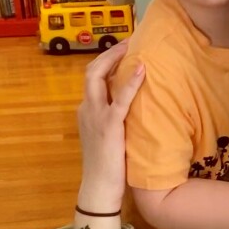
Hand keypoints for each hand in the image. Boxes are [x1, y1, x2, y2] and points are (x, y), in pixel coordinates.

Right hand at [76, 41, 144, 211]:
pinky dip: (130, 82)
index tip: (123, 49)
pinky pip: (119, 99)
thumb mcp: (109, 135)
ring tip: (131, 46)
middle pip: (91, 71)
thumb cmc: (108, 165)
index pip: (93, 78)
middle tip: (128, 41)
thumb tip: (134, 103)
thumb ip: (115, 117)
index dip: (107, 61)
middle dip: (109, 53)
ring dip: (114, 59)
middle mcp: (87, 109)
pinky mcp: (109, 126)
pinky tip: (142, 70)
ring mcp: (95, 116)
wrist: (99, 188)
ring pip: (97, 77)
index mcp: (87, 111)